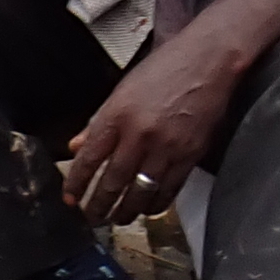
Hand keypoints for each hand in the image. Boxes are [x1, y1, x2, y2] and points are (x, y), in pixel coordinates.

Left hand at [62, 24, 245, 223]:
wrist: (209, 61)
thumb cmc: (165, 68)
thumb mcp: (123, 89)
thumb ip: (99, 121)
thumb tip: (76, 146)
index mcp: (118, 114)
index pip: (89, 157)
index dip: (77, 183)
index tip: (70, 199)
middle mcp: (139, 134)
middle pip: (113, 181)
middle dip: (99, 205)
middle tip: (92, 218)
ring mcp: (166, 147)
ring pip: (140, 192)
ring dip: (126, 211)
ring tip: (118, 218)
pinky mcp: (190, 155)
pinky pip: (168, 190)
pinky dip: (155, 204)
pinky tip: (147, 209)